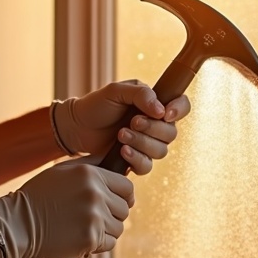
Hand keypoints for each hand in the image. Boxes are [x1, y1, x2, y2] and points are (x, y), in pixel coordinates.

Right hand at [0, 158, 133, 257]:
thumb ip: (91, 164)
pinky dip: (99, 245)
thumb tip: (117, 162)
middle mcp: (95, 193)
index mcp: (91, 174)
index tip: (115, 204)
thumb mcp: (63, 170)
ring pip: (118, 227)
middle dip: (112, 215)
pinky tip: (82, 239)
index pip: (127, 187)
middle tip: (94, 219)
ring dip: (105, 231)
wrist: (17, 223)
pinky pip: (109, 243)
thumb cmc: (38, 196)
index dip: (124, 197)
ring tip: (85, 228)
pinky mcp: (90, 238)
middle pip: (124, 209)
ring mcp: (94, 216)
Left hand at [53, 80, 191, 172]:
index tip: (165, 114)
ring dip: (142, 143)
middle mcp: (155, 125)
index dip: (179, 110)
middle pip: (171, 133)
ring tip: (121, 135)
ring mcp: (146, 144)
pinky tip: (122, 151)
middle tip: (132, 122)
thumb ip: (140, 94)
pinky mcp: (135, 160)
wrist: (76, 126)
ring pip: (160, 151)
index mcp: (155, 104)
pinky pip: (146, 166)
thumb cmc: (97, 105)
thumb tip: (161, 110)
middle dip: (152, 129)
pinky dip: (136, 158)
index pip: (181, 106)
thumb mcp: (116, 91)